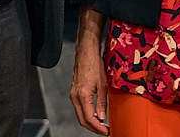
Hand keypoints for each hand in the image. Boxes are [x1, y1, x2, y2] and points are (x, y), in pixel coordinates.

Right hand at [70, 7, 108, 134]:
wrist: (85, 52)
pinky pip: (80, 108)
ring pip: (80, 115)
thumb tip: (102, 117)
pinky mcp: (74, 91)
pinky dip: (87, 114)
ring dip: (90, 122)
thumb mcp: (103, 83)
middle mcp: (75, 97)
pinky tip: (96, 114)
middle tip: (105, 131)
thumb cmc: (94, 64)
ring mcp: (73, 94)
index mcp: (82, 96)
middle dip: (93, 128)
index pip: (89, 119)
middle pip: (82, 120)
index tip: (106, 132)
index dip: (98, 128)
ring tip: (102, 124)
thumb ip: (102, 102)